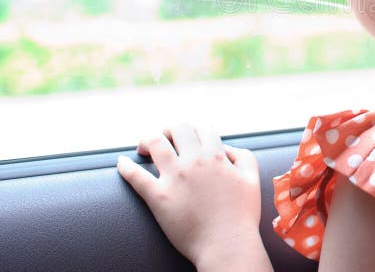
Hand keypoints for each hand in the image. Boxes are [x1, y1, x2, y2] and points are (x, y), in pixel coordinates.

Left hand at [117, 124, 262, 266]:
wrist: (227, 245)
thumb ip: (243, 157)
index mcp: (216, 156)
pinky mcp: (158, 197)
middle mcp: (194, 162)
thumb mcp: (252, 179)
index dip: (195, 130)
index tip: (189, 138)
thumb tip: (226, 148)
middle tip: (166, 140)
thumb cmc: (241, 216)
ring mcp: (174, 178)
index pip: (201, 128)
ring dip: (147, 140)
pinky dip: (125, 167)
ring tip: (144, 148)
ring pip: (155, 143)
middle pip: (177, 129)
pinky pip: (136, 176)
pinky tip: (122, 163)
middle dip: (171, 130)